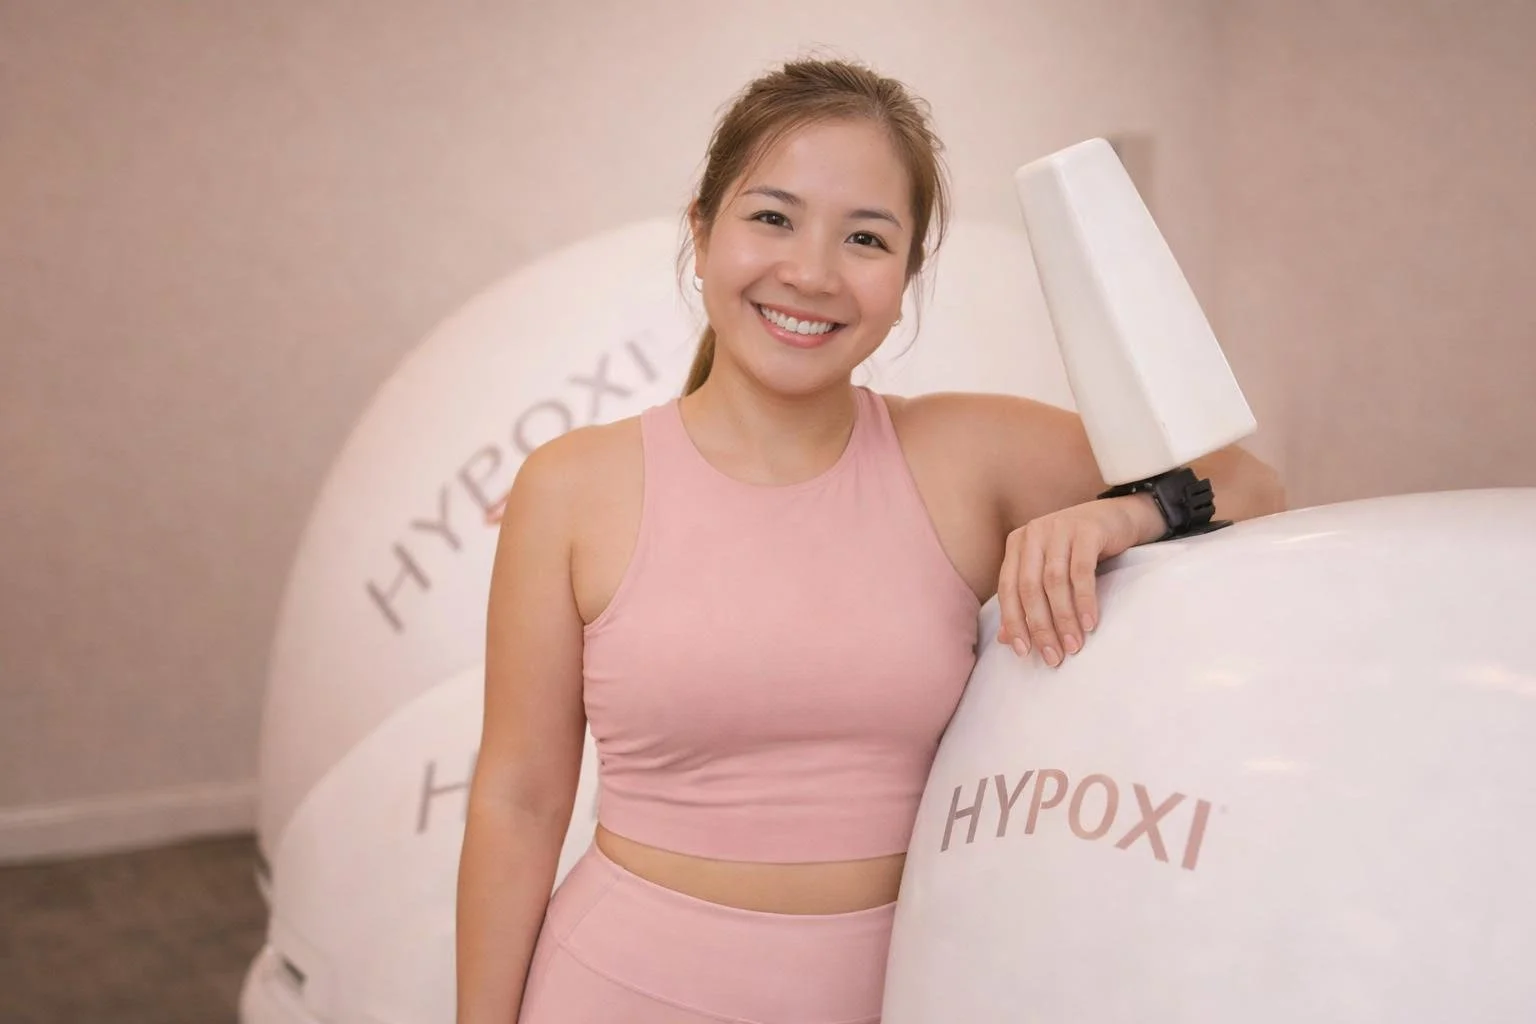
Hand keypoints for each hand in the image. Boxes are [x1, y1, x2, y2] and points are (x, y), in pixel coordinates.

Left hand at [995, 495, 1160, 667]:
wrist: (1119, 518)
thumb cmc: (1079, 551)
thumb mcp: (1050, 572)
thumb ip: (1026, 600)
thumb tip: (1005, 639)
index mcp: (1017, 543)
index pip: (1008, 588)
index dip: (1013, 622)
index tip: (1023, 652)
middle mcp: (1034, 533)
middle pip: (1029, 587)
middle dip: (1040, 626)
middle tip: (1053, 656)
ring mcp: (1060, 528)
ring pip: (1054, 582)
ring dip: (1063, 618)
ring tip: (1074, 645)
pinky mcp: (1087, 530)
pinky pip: (1082, 571)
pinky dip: (1084, 600)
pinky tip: (1090, 623)